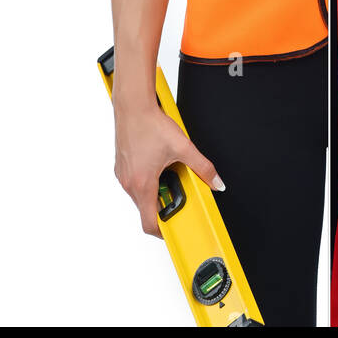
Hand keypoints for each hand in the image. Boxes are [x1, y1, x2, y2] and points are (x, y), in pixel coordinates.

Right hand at [114, 103, 223, 236]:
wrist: (133, 106)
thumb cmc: (151, 124)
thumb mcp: (183, 147)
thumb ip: (203, 167)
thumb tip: (216, 181)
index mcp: (143, 185)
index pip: (150, 223)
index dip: (163, 231)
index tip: (174, 229)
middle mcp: (129, 183)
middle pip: (146, 208)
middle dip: (164, 203)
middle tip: (178, 190)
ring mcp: (123, 175)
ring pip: (140, 194)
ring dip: (156, 189)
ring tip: (168, 170)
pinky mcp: (121, 166)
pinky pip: (135, 181)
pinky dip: (147, 179)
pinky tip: (157, 161)